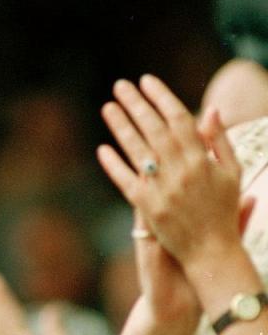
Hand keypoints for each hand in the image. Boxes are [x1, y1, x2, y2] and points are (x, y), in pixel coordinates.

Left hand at [97, 75, 244, 280]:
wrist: (213, 254)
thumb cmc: (223, 209)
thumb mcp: (232, 172)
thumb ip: (220, 140)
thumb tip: (211, 108)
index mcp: (202, 159)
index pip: (179, 118)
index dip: (162, 97)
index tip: (147, 80)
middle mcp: (181, 171)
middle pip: (154, 129)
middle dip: (136, 104)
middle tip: (120, 85)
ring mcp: (162, 189)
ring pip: (137, 150)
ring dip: (121, 126)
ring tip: (108, 107)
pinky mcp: (147, 208)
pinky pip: (126, 181)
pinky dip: (114, 165)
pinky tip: (102, 148)